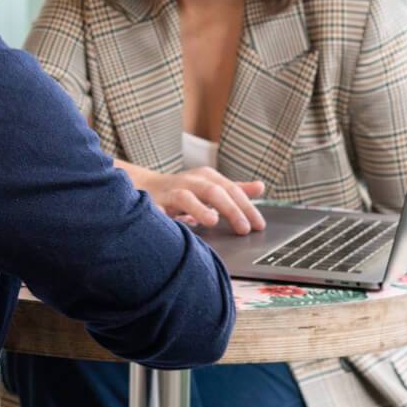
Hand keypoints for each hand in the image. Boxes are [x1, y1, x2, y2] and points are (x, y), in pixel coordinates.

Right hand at [141, 167, 265, 234]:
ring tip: (212, 221)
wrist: (146, 186)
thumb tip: (261, 187)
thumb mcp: (211, 186)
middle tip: (244, 229)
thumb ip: (235, 189)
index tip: (258, 226)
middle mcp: (190, 181)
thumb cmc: (185, 190)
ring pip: (186, 197)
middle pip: (213, 192)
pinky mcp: (153, 203)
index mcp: (207, 177)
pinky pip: (158, 211)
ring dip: (199, 209)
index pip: (232, 190)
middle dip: (231, 210)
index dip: (247, 207)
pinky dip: (166, 218)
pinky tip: (174, 228)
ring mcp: (171, 192)